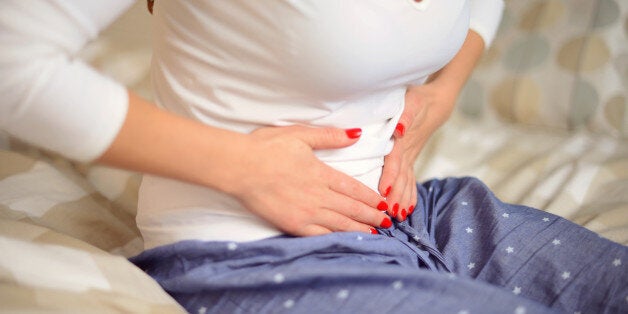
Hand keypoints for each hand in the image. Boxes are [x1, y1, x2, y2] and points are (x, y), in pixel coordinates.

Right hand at [225, 125, 391, 235]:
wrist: (240, 167)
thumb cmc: (266, 148)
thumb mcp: (300, 134)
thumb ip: (330, 136)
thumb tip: (357, 134)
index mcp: (322, 173)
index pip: (354, 188)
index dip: (371, 198)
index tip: (383, 204)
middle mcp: (319, 195)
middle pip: (352, 209)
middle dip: (372, 216)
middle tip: (388, 223)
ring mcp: (306, 212)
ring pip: (340, 224)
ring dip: (360, 229)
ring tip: (375, 234)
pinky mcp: (292, 224)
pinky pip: (319, 234)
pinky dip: (336, 238)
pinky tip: (345, 241)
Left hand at [378, 83, 455, 220]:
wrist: (436, 103)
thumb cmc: (418, 100)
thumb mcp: (411, 102)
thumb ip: (405, 116)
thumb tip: (399, 130)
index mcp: (402, 140)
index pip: (395, 161)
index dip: (390, 176)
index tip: (384, 192)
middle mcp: (407, 152)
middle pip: (401, 177)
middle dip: (395, 196)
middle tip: (389, 214)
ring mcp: (411, 157)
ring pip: (407, 181)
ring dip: (402, 199)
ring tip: (398, 216)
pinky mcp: (412, 158)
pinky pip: (412, 180)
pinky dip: (410, 195)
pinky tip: (407, 209)